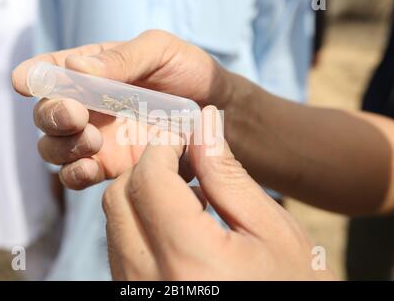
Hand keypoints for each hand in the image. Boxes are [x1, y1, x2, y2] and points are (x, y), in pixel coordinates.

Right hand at [12, 30, 233, 188]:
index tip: (26, 81)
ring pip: (54, 148)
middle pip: (46, 113)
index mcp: (93, 70)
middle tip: (74, 114)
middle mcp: (88, 105)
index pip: (51, 71)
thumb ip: (121, 58)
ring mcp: (98, 138)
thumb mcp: (160, 51)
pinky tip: (91, 168)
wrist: (218, 112)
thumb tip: (75, 69)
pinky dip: (75, 174)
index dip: (35, 76)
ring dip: (62, 146)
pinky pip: (78, 175)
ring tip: (92, 139)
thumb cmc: (189, 73)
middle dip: (51, 114)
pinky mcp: (112, 166)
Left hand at [102, 107, 334, 280]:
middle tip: (187, 162)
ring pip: (115, 222)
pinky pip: (121, 249)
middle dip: (149, 168)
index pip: (149, 180)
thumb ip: (228, 176)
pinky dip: (141, 223)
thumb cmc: (294, 288)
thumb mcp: (272, 230)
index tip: (185, 138)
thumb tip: (204, 125)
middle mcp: (149, 284)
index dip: (163, 147)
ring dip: (144, 195)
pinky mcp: (135, 299)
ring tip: (191, 196)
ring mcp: (136, 295)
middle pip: (119, 198)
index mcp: (189, 261)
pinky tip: (180, 225)